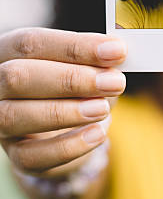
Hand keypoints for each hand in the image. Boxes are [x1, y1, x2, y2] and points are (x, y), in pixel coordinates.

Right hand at [0, 28, 125, 175]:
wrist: (69, 128)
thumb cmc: (75, 87)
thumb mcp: (87, 67)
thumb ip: (96, 61)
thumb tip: (115, 53)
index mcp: (8, 52)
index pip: (31, 43)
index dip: (75, 46)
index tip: (116, 51)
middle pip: (18, 77)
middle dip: (70, 79)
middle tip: (114, 82)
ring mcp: (1, 122)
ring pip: (15, 116)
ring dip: (66, 112)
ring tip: (103, 108)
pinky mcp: (16, 155)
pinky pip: (31, 155)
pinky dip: (68, 146)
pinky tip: (97, 134)